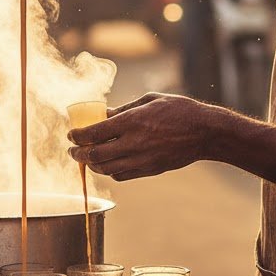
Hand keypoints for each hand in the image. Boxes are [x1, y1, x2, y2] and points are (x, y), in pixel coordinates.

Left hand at [67, 92, 212, 180]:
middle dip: (78, 154)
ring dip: (91, 165)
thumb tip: (103, 114)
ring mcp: (142, 160)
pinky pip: (121, 175)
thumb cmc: (179, 110)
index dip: (77, 136)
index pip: (94, 133)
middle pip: (95, 155)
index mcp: (132, 122)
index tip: (70, 135)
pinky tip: (107, 163)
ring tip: (86, 158)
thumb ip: (124, 109)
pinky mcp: (149, 170)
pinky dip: (109, 171)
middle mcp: (134, 143)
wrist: (204, 132)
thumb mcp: (149, 100)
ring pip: (106, 169)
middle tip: (72, 150)